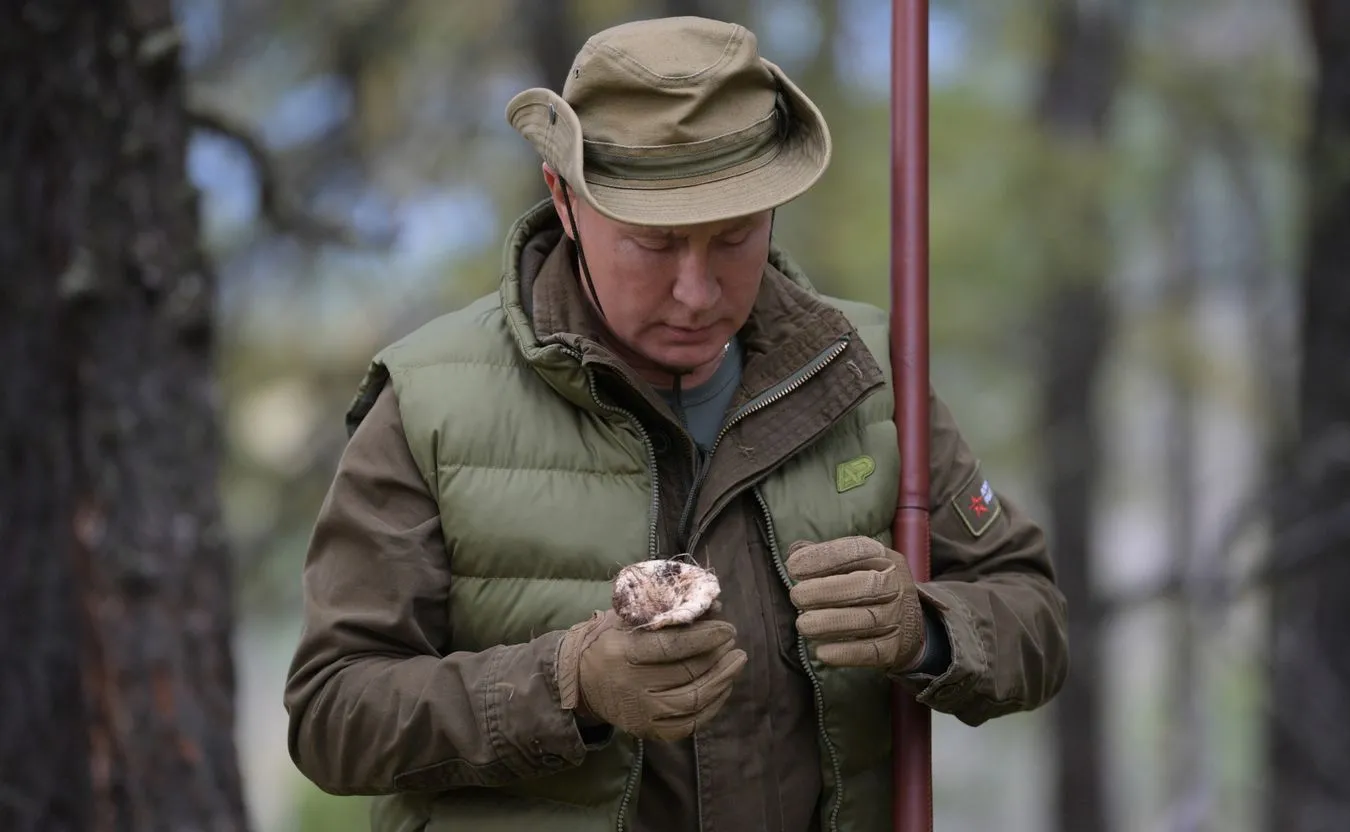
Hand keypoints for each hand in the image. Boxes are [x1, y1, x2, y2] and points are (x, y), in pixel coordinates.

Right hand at [555, 609, 746, 741]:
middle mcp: (631, 685)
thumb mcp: (629, 618)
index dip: (706, 637)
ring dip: (722, 680)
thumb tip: (715, 606)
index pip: (673, 646)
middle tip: (733, 642)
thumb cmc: (610, 641)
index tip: (727, 628)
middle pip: (687, 672)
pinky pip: (690, 723)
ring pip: (694, 700)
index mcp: (623, 651)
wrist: (580, 682)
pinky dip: (713, 705)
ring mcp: (641, 712)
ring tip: (736, 661)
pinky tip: (723, 687)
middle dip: (717, 656)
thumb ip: (668, 611)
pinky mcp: (648, 731)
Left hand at [785, 536, 923, 670]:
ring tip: (803, 625)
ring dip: (831, 623)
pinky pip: (873, 651)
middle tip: (796, 597)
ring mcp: (899, 616)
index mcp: (882, 557)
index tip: (793, 567)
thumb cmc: (867, 585)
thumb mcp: (853, 563)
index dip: (824, 556)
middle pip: (865, 586)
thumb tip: (795, 552)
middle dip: (826, 591)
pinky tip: (822, 652)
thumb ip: (823, 555)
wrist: (909, 623)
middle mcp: (895, 584)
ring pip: (867, 620)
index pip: (857, 550)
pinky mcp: (896, 647)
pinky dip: (846, 653)